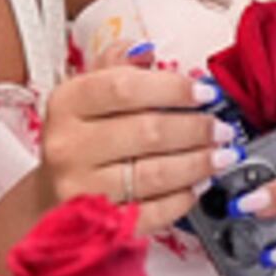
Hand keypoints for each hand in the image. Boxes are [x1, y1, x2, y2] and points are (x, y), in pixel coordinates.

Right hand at [38, 62, 226, 230]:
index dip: (172, 88)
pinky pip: (150, 213)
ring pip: (153, 174)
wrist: (52, 192)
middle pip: (147, 132)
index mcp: (67, 103)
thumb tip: (147, 51)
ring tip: (222, 155)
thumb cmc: (82, 135)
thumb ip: (118, 64)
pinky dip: (181, 200)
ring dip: (198, 164)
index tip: (205, 92)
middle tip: (223, 128)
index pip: (125, 88)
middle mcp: (68, 146)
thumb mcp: (90, 90)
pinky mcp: (96, 225)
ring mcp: (80, 189)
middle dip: (196, 129)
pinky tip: (198, 186)